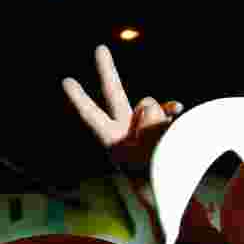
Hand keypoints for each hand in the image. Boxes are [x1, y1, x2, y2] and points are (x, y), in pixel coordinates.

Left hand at [63, 45, 182, 173]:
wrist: (174, 194)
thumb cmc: (157, 177)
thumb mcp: (147, 150)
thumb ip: (150, 121)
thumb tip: (160, 106)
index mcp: (112, 142)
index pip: (92, 115)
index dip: (80, 98)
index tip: (66, 80)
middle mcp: (126, 132)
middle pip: (114, 95)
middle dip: (107, 71)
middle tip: (99, 48)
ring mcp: (145, 128)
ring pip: (149, 105)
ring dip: (157, 121)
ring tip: (159, 145)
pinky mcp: (164, 127)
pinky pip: (168, 109)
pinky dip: (171, 111)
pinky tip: (177, 111)